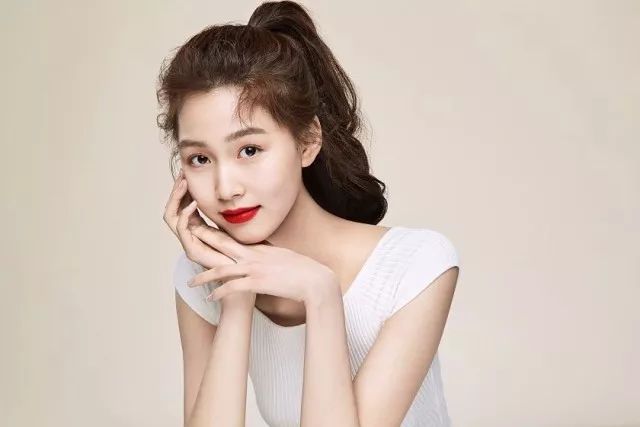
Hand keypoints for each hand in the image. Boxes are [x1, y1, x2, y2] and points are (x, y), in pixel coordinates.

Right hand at [163, 169, 235, 269]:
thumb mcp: (232, 221)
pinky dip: (185, 214)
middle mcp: (189, 235)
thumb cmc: (242, 248)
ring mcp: (189, 243)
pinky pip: (181, 229)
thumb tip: (230, 187)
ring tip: (184, 183)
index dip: (182, 189)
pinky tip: (193, 203)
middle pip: (171, 209)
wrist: (246, 271)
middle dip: (175, 191)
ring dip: (176, 199)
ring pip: (170, 217)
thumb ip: (225, 207)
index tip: (186, 172)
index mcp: (196, 226)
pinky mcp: (192, 251)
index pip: (180, 204)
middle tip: (182, 175)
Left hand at [186, 226, 338, 305]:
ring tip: (191, 282)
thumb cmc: (303, 270)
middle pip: (222, 246)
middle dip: (203, 241)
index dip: (214, 234)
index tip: (201, 231)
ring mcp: (254, 269)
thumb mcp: (283, 256)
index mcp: (259, 248)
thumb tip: (262, 254)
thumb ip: (269, 254)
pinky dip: (219, 293)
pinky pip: (232, 288)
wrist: (315, 281)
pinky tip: (210, 298)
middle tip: (186, 238)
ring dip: (204, 276)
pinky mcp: (257, 283)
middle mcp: (254, 256)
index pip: (232, 239)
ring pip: (222, 269)